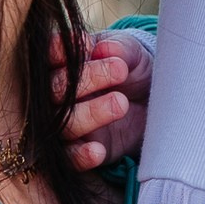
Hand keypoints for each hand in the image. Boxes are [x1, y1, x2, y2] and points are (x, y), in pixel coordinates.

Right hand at [51, 28, 152, 169]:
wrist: (155, 102)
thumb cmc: (136, 69)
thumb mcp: (133, 53)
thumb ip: (119, 48)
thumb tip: (103, 49)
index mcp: (62, 63)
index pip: (49, 56)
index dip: (61, 51)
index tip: (89, 45)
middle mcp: (56, 95)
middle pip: (56, 89)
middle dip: (86, 79)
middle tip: (120, 70)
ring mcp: (65, 124)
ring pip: (61, 123)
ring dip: (89, 114)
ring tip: (121, 103)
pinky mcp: (78, 151)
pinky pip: (69, 158)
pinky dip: (80, 155)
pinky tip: (97, 151)